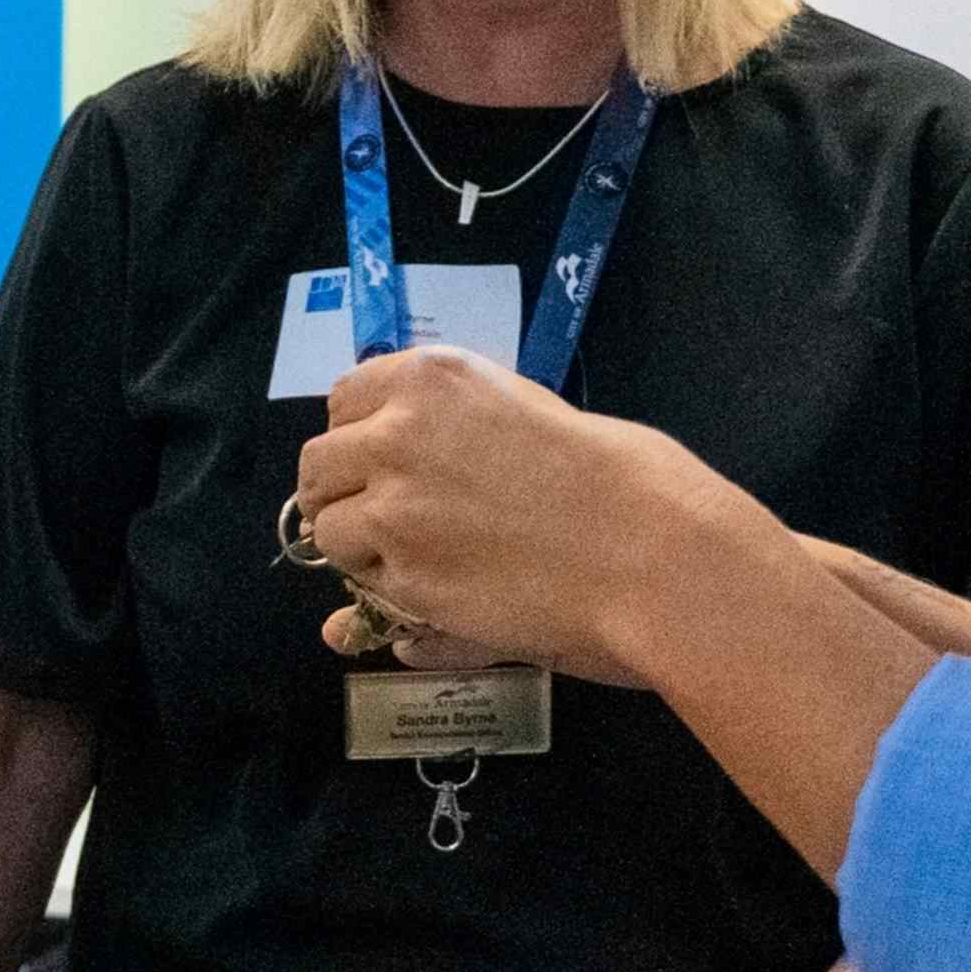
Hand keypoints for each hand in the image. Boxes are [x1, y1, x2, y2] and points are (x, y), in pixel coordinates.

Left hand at [293, 349, 731, 689]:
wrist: (652, 551)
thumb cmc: (621, 478)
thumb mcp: (526, 414)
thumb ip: (455, 428)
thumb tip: (404, 462)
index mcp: (431, 378)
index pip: (344, 399)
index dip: (359, 437)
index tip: (380, 461)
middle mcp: (397, 433)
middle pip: (318, 463)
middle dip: (342, 492)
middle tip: (384, 520)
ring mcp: (393, 508)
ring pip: (327, 529)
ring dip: (359, 546)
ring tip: (415, 560)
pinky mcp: (404, 578)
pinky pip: (362, 586)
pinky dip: (385, 593)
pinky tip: (436, 591)